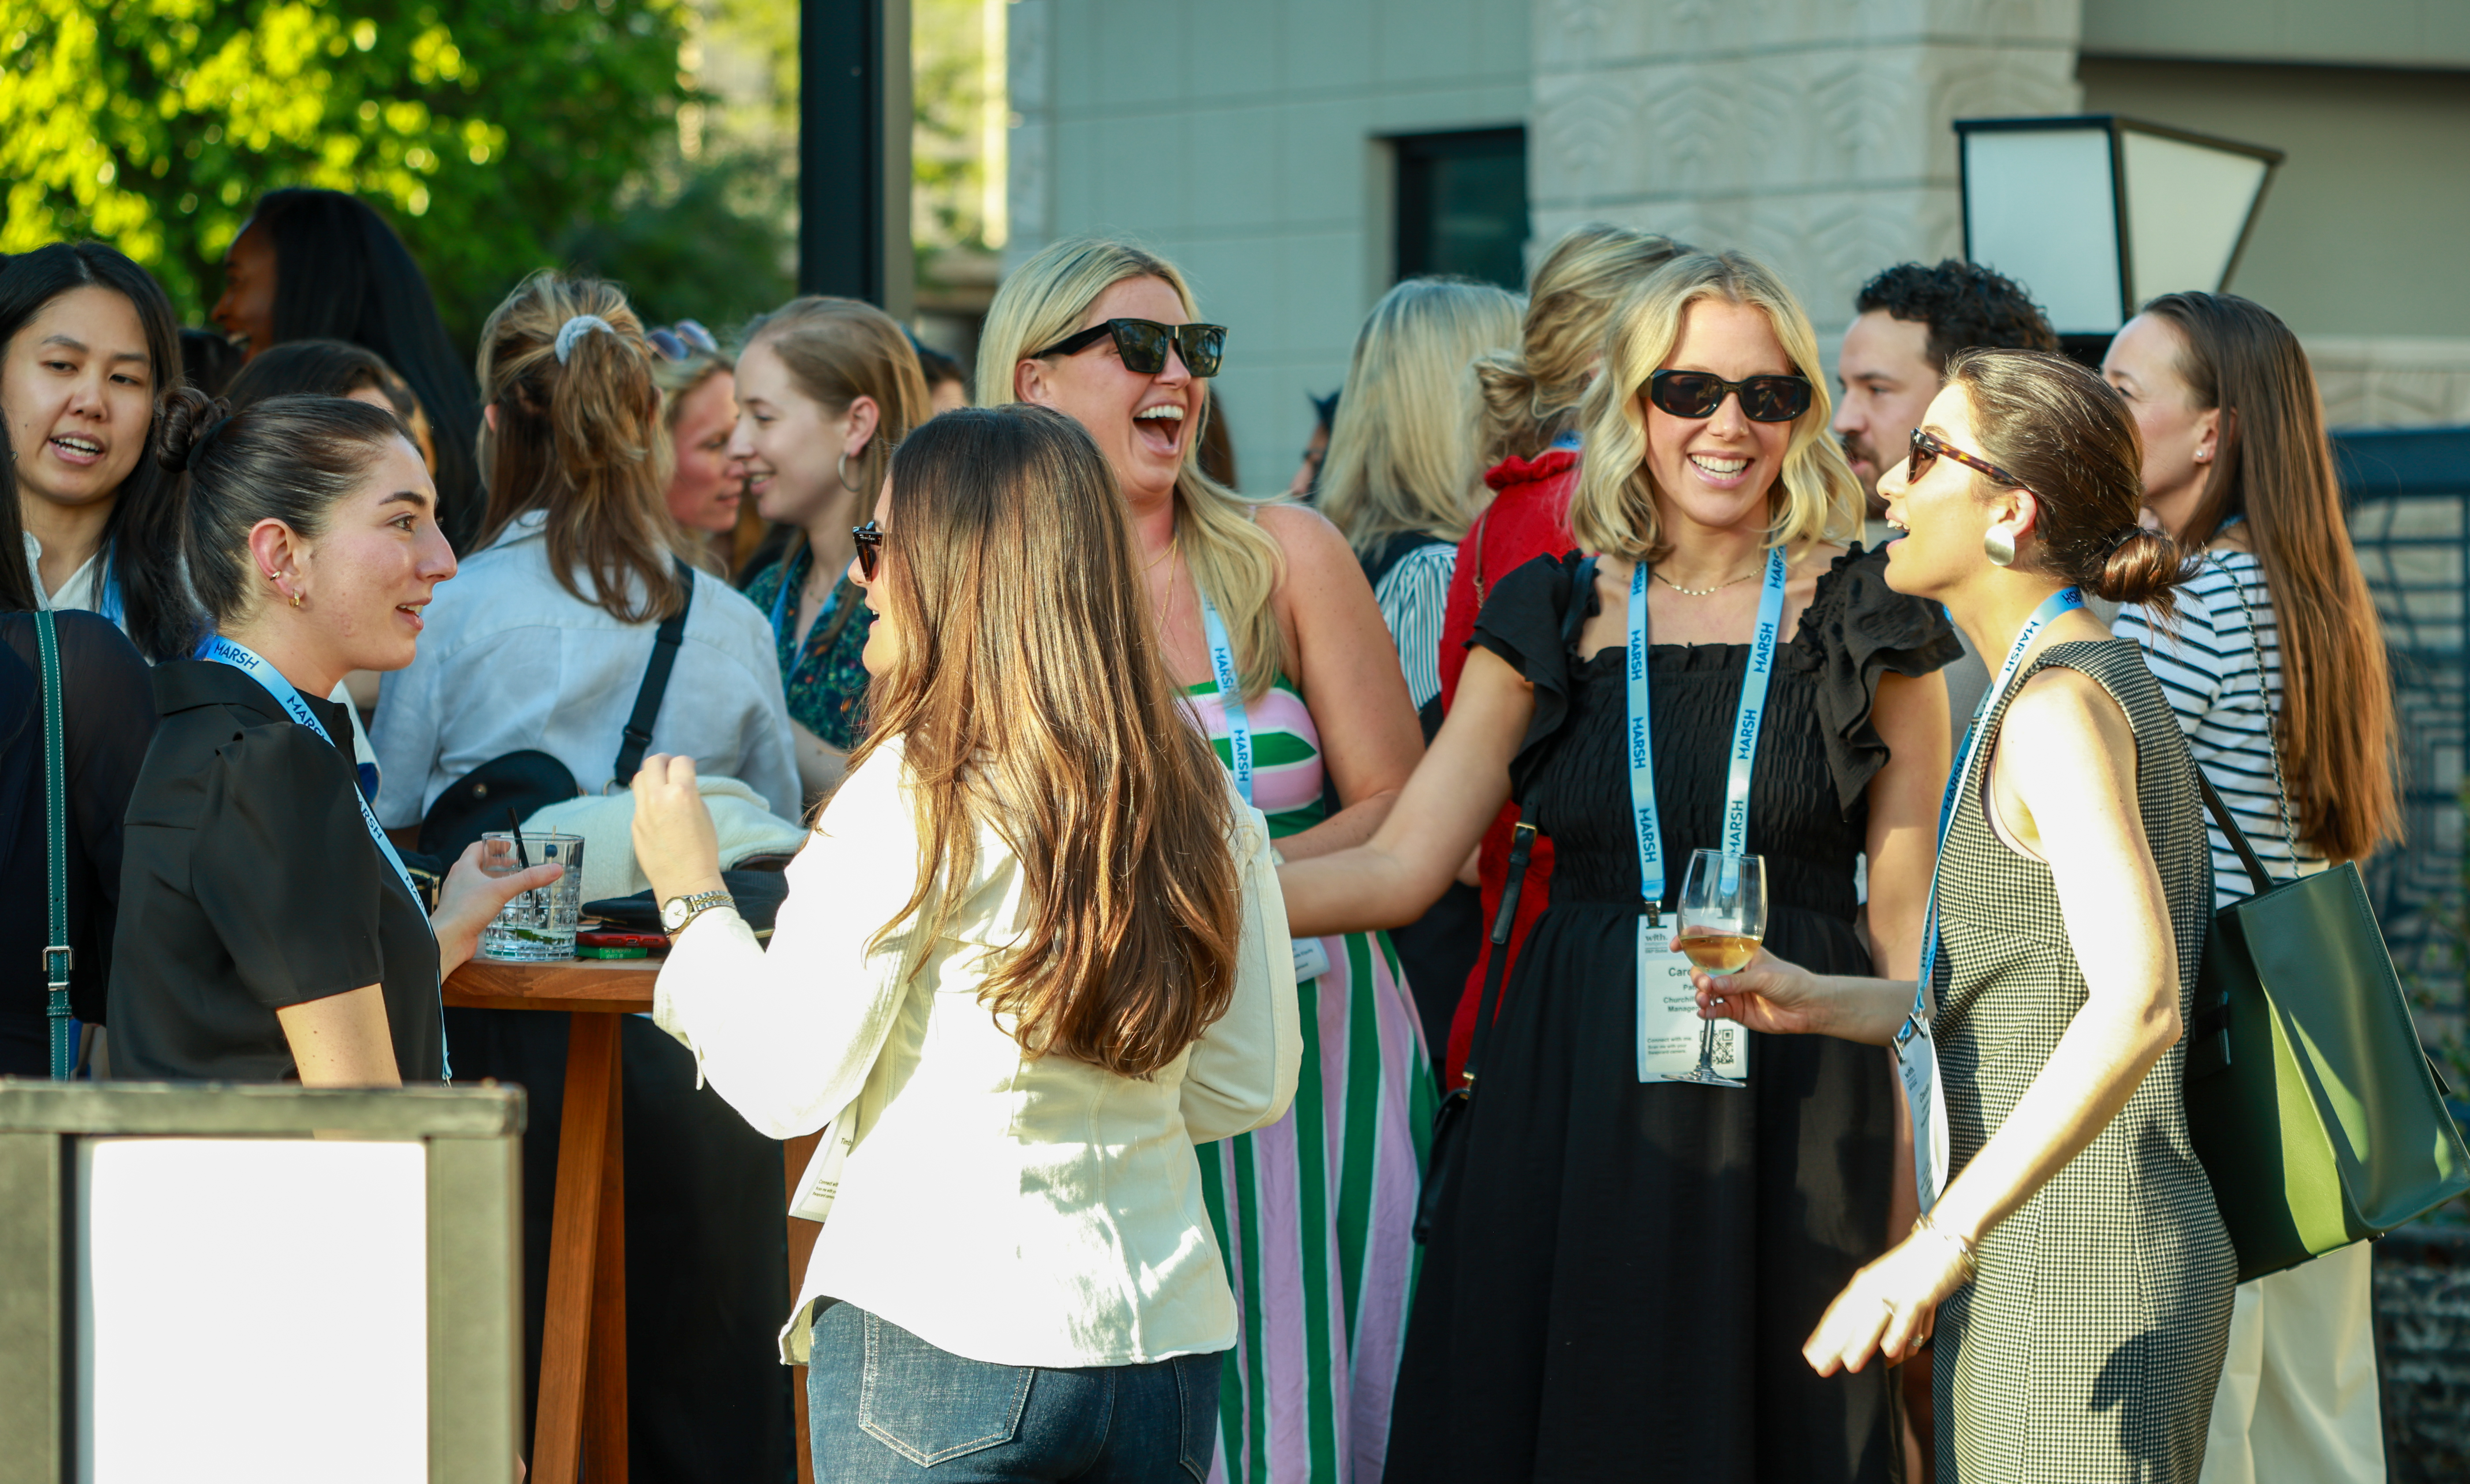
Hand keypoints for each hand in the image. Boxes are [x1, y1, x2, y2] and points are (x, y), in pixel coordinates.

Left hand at [430, 841, 562, 978]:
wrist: (448, 939)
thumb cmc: (466, 910)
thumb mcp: (501, 890)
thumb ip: (528, 879)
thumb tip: (554, 869)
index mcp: (464, 867)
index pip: (477, 848)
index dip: (493, 845)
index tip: (508, 846)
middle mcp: (460, 880)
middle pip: (479, 865)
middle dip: (497, 864)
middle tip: (514, 865)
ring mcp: (461, 897)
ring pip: (478, 883)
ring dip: (494, 881)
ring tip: (511, 883)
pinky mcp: (464, 913)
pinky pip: (478, 900)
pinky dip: (491, 898)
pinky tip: (502, 905)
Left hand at [631, 753, 723, 905]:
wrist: (686, 881)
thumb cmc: (702, 851)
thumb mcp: (704, 814)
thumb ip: (690, 793)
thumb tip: (679, 782)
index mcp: (682, 793)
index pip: (680, 761)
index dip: (687, 762)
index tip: (688, 767)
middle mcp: (658, 798)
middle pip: (653, 763)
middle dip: (664, 761)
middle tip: (671, 767)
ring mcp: (642, 812)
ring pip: (639, 778)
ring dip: (651, 776)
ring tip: (660, 784)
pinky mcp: (634, 824)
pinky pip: (638, 802)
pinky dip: (647, 799)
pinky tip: (658, 809)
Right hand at [1693, 947, 1829, 1036]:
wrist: (1808, 1008)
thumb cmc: (1793, 981)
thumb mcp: (1764, 976)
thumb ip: (1736, 981)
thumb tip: (1712, 985)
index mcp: (1740, 952)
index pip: (1711, 940)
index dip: (1692, 939)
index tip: (1677, 944)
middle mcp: (1733, 971)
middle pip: (1703, 968)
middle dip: (1697, 974)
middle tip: (1704, 983)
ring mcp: (1733, 990)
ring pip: (1706, 990)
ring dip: (1700, 994)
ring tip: (1704, 999)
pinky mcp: (1736, 1010)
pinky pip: (1715, 1010)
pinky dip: (1707, 1011)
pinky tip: (1704, 1012)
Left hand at [1803, 1228, 1971, 1376]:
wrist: (1941, 1244)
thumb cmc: (1912, 1272)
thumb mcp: (1889, 1291)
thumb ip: (1883, 1322)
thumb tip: (1882, 1358)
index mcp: (1863, 1285)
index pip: (1839, 1313)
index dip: (1824, 1334)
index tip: (1809, 1356)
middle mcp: (1874, 1287)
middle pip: (1850, 1318)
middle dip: (1835, 1344)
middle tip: (1820, 1367)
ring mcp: (1896, 1290)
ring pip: (1875, 1319)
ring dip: (1863, 1342)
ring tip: (1851, 1365)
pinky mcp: (1920, 1294)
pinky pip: (1906, 1316)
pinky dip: (1898, 1333)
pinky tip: (1890, 1351)